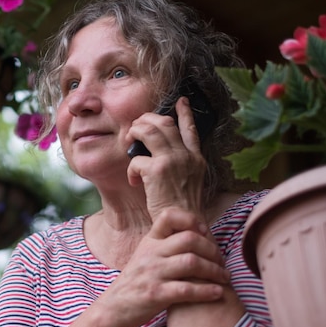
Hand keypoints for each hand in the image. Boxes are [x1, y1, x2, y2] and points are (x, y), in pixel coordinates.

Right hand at [98, 207, 228, 326]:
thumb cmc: (135, 282)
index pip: (168, 216)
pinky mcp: (156, 294)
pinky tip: (217, 293)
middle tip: (221, 261)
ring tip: (224, 277)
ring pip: (191, 262)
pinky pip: (187, 289)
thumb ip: (164, 245)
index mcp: (149, 241)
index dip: (191, 220)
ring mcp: (152, 273)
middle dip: (212, 249)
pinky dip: (207, 291)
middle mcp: (150, 253)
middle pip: (189, 239)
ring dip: (214, 270)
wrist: (113, 308)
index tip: (204, 232)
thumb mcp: (144, 256)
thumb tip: (196, 235)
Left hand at [126, 97, 206, 220]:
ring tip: (129, 141)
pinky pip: (136, 158)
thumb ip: (179, 166)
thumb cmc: (181, 209)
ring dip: (135, 132)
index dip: (185, 113)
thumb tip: (160, 154)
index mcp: (196, 159)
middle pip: (164, 123)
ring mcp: (173, 161)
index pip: (190, 129)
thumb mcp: (188, 183)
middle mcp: (187, 156)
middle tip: (136, 127)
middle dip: (146, 120)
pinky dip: (131, 168)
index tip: (181, 100)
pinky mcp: (158, 171)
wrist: (183, 225)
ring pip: (149, 131)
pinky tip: (134, 181)